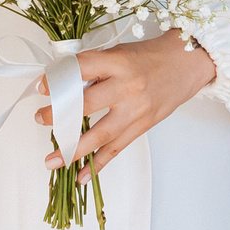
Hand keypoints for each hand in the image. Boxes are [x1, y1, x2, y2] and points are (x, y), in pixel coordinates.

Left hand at [33, 30, 216, 176]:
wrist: (188, 64)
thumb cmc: (151, 56)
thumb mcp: (120, 53)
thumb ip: (94, 68)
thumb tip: (62, 85)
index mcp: (118, 62)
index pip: (82, 69)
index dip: (58, 79)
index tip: (42, 86)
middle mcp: (127, 87)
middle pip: (86, 104)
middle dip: (59, 115)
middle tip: (41, 119)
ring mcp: (136, 110)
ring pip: (100, 134)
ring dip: (73, 149)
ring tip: (52, 160)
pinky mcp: (142, 126)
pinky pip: (116, 149)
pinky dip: (98, 165)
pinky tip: (81, 176)